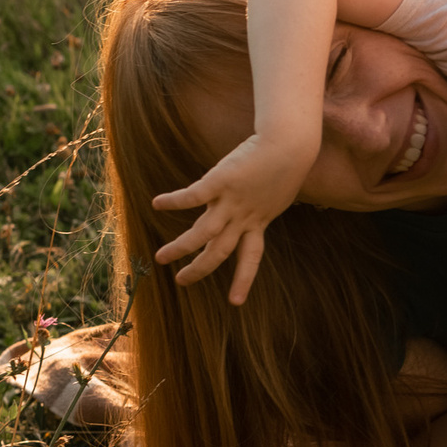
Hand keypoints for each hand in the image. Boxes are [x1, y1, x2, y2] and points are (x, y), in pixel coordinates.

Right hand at [149, 133, 312, 303]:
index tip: (235, 302)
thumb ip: (263, 203)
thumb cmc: (287, 163)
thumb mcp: (277, 192)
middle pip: (219, 252)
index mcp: (258, 221)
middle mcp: (243, 217)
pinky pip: (193, 196)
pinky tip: (156, 203)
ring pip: (202, 234)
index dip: (243, 279)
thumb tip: (261, 204)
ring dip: (181, 248)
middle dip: (199, 269)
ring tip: (161, 257)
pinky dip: (174, 201)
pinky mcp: (220, 181)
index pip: (251, 257)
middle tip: (181, 282)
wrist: (290, 144)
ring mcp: (231, 202)